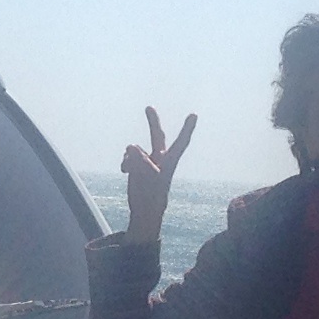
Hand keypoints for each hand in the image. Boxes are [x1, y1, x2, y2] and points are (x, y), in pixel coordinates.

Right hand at [118, 107, 195, 245]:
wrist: (143, 211)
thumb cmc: (152, 197)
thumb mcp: (149, 180)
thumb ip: (141, 161)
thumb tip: (130, 147)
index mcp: (169, 162)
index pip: (181, 142)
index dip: (187, 129)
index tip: (194, 115)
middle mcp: (159, 158)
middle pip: (156, 136)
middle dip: (152, 122)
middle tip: (149, 107)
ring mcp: (146, 161)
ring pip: (134, 150)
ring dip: (130, 159)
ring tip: (131, 173)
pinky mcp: (135, 166)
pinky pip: (126, 157)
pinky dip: (124, 163)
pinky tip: (125, 173)